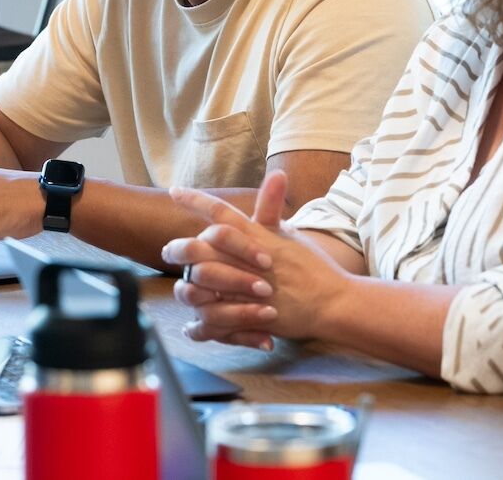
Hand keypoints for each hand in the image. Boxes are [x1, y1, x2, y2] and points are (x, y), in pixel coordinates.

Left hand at [163, 170, 350, 348]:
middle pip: (202, 248)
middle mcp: (249, 260)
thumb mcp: (291, 235)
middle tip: (170, 250)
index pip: (222, 213)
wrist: (332, 302)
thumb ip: (272, 212)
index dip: (197, 200)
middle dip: (179, 248)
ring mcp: (248, 289)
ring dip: (186, 286)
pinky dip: (199, 326)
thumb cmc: (312, 268)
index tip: (175, 191)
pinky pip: (213, 322)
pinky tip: (191, 325)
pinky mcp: (250, 315)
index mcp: (259, 237)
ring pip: (201, 284)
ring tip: (180, 285)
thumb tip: (277, 175)